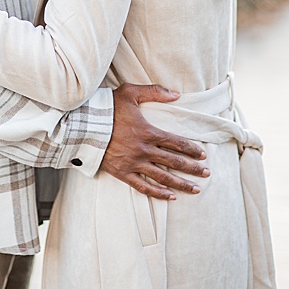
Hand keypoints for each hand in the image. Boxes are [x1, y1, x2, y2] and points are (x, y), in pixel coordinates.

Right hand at [102, 83, 210, 199]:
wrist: (81, 127)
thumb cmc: (106, 108)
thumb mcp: (130, 93)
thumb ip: (155, 92)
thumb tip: (177, 94)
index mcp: (149, 132)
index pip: (177, 143)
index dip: (192, 150)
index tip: (203, 155)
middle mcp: (144, 150)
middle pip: (174, 162)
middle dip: (192, 168)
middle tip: (207, 173)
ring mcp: (133, 163)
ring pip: (162, 177)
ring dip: (180, 183)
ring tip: (195, 189)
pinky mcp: (121, 173)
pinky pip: (142, 186)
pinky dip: (157, 192)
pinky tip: (170, 197)